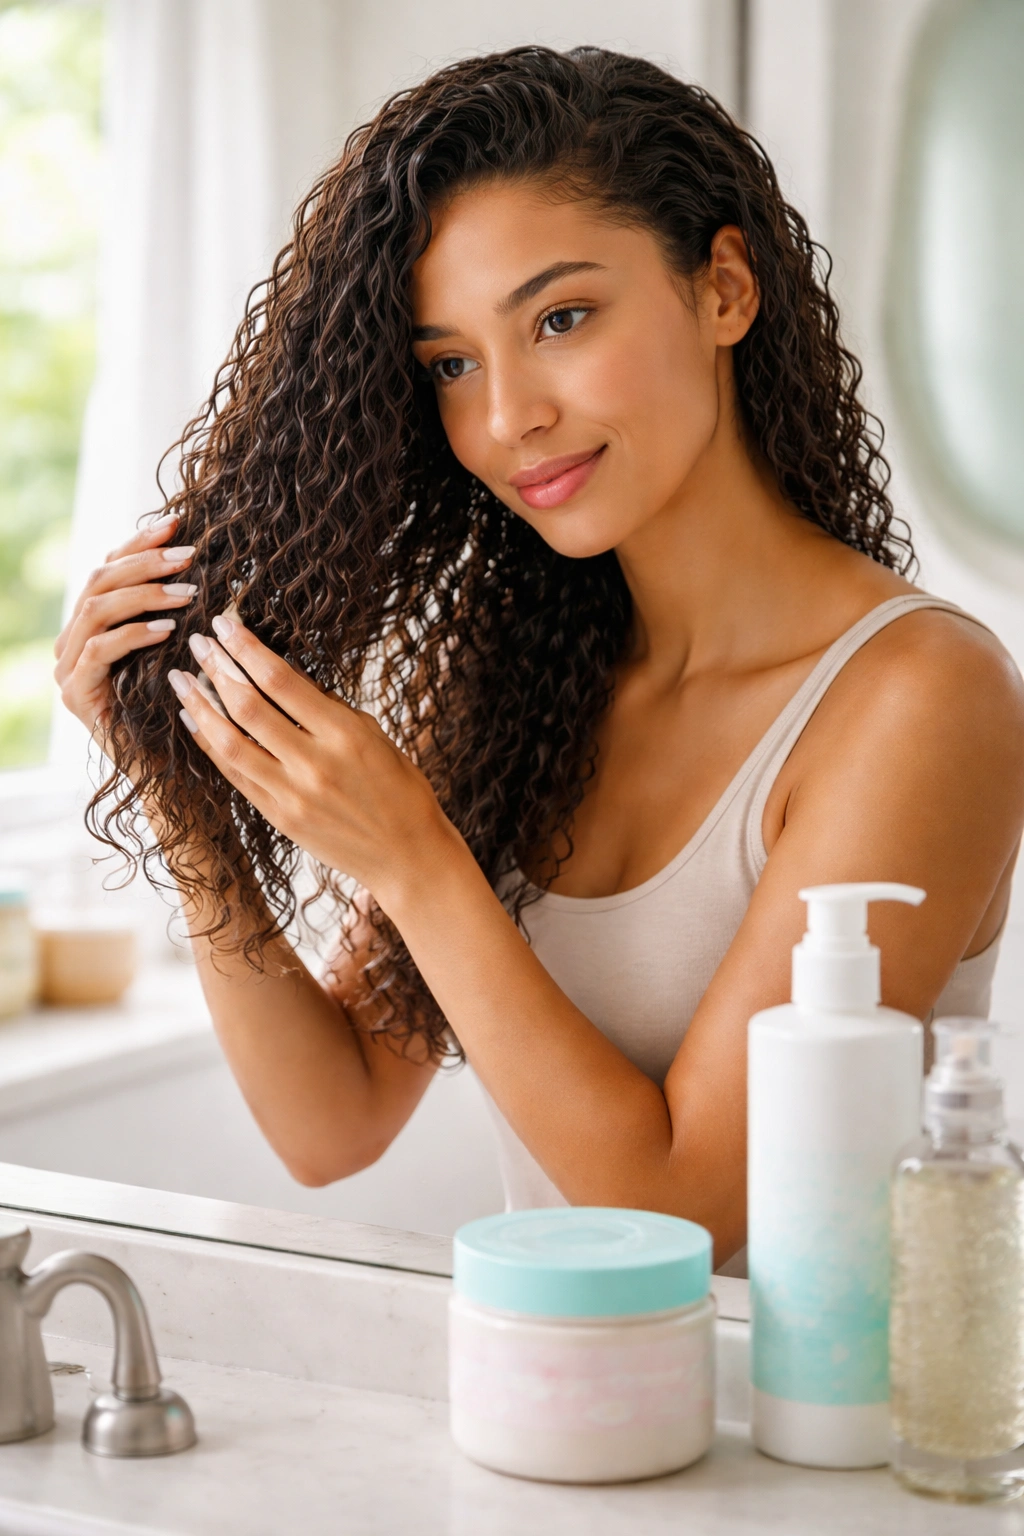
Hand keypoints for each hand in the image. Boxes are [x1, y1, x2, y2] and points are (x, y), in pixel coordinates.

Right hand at [55, 513, 196, 742]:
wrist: (169, 773)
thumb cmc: (181, 710)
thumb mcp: (178, 650)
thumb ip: (174, 611)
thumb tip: (200, 563)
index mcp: (91, 627)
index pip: (107, 569)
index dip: (139, 543)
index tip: (177, 523)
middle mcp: (72, 644)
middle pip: (98, 582)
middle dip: (145, 563)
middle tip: (188, 556)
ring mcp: (67, 671)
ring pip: (95, 611)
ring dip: (144, 594)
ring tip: (187, 593)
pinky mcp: (75, 696)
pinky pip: (98, 652)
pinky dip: (133, 635)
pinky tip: (167, 630)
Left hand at [167, 615, 463, 908]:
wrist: (407, 858)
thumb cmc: (400, 790)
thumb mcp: (375, 737)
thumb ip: (328, 709)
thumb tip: (282, 677)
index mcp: (344, 735)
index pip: (281, 681)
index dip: (247, 648)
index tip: (225, 623)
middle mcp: (314, 764)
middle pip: (248, 707)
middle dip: (217, 668)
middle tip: (197, 642)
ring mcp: (291, 795)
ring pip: (229, 743)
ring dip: (200, 707)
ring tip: (181, 680)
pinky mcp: (278, 817)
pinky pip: (233, 774)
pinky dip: (209, 745)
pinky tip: (195, 721)